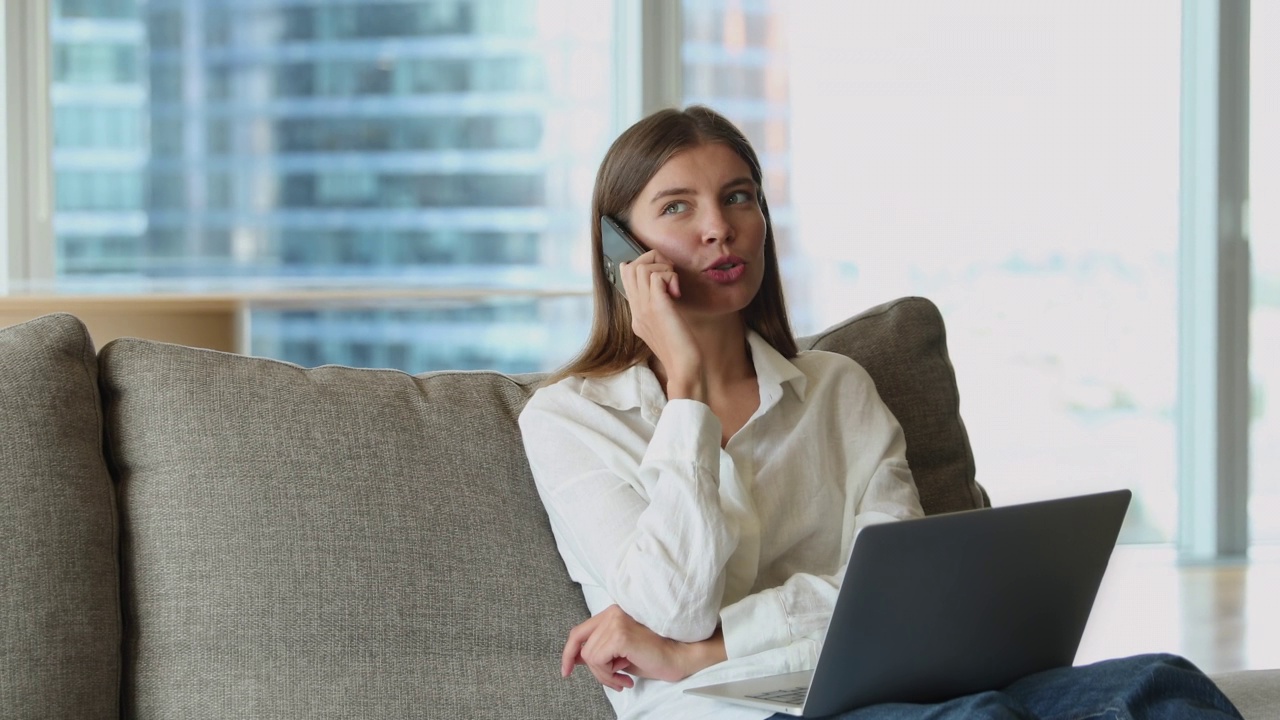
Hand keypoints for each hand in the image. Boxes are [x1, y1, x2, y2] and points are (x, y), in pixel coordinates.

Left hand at [561, 605, 724, 690]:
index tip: (567, 670)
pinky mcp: (620, 634)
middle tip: (613, 681)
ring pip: (589, 656)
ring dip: (604, 675)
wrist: (680, 657)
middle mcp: (612, 613)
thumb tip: (575, 659)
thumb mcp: (621, 654)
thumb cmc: (656, 656)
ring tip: (623, 679)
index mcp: (612, 614)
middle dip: (594, 670)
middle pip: (581, 645)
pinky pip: (597, 661)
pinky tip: (626, 677)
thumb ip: (600, 651)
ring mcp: (616, 621)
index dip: (569, 652)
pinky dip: (608, 675)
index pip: (579, 631)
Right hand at [620, 252, 705, 400]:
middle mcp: (636, 309)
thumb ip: (660, 307)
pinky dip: (670, 277)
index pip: (626, 275)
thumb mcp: (665, 326)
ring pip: (641, 267)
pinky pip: (656, 277)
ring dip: (662, 268)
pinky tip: (677, 293)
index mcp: (636, 313)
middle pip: (630, 267)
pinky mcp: (657, 308)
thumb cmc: (680, 349)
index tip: (665, 276)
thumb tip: (662, 286)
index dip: (645, 265)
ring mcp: (644, 308)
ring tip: (674, 285)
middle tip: (671, 275)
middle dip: (653, 261)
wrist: (683, 370)